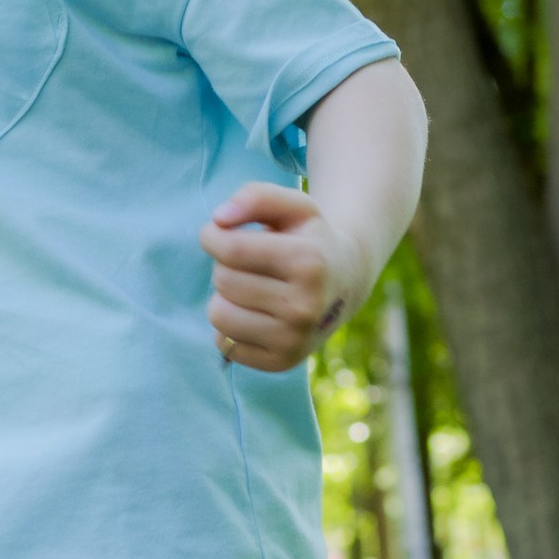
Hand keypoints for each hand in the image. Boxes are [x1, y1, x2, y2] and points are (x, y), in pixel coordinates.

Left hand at [199, 182, 356, 373]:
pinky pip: (225, 344)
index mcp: (308, 262)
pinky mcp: (282, 362)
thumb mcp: (293, 206)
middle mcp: (305, 306)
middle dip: (225, 266)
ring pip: (218, 315)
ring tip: (251, 288)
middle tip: (251, 264)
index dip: (212, 236)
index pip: (229, 248)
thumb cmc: (309, 238)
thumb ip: (255, 196)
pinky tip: (256, 314)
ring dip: (225, 297)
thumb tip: (219, 220)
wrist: (345, 282)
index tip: (220, 233)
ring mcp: (294, 339)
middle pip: (222, 281)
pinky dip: (231, 327)